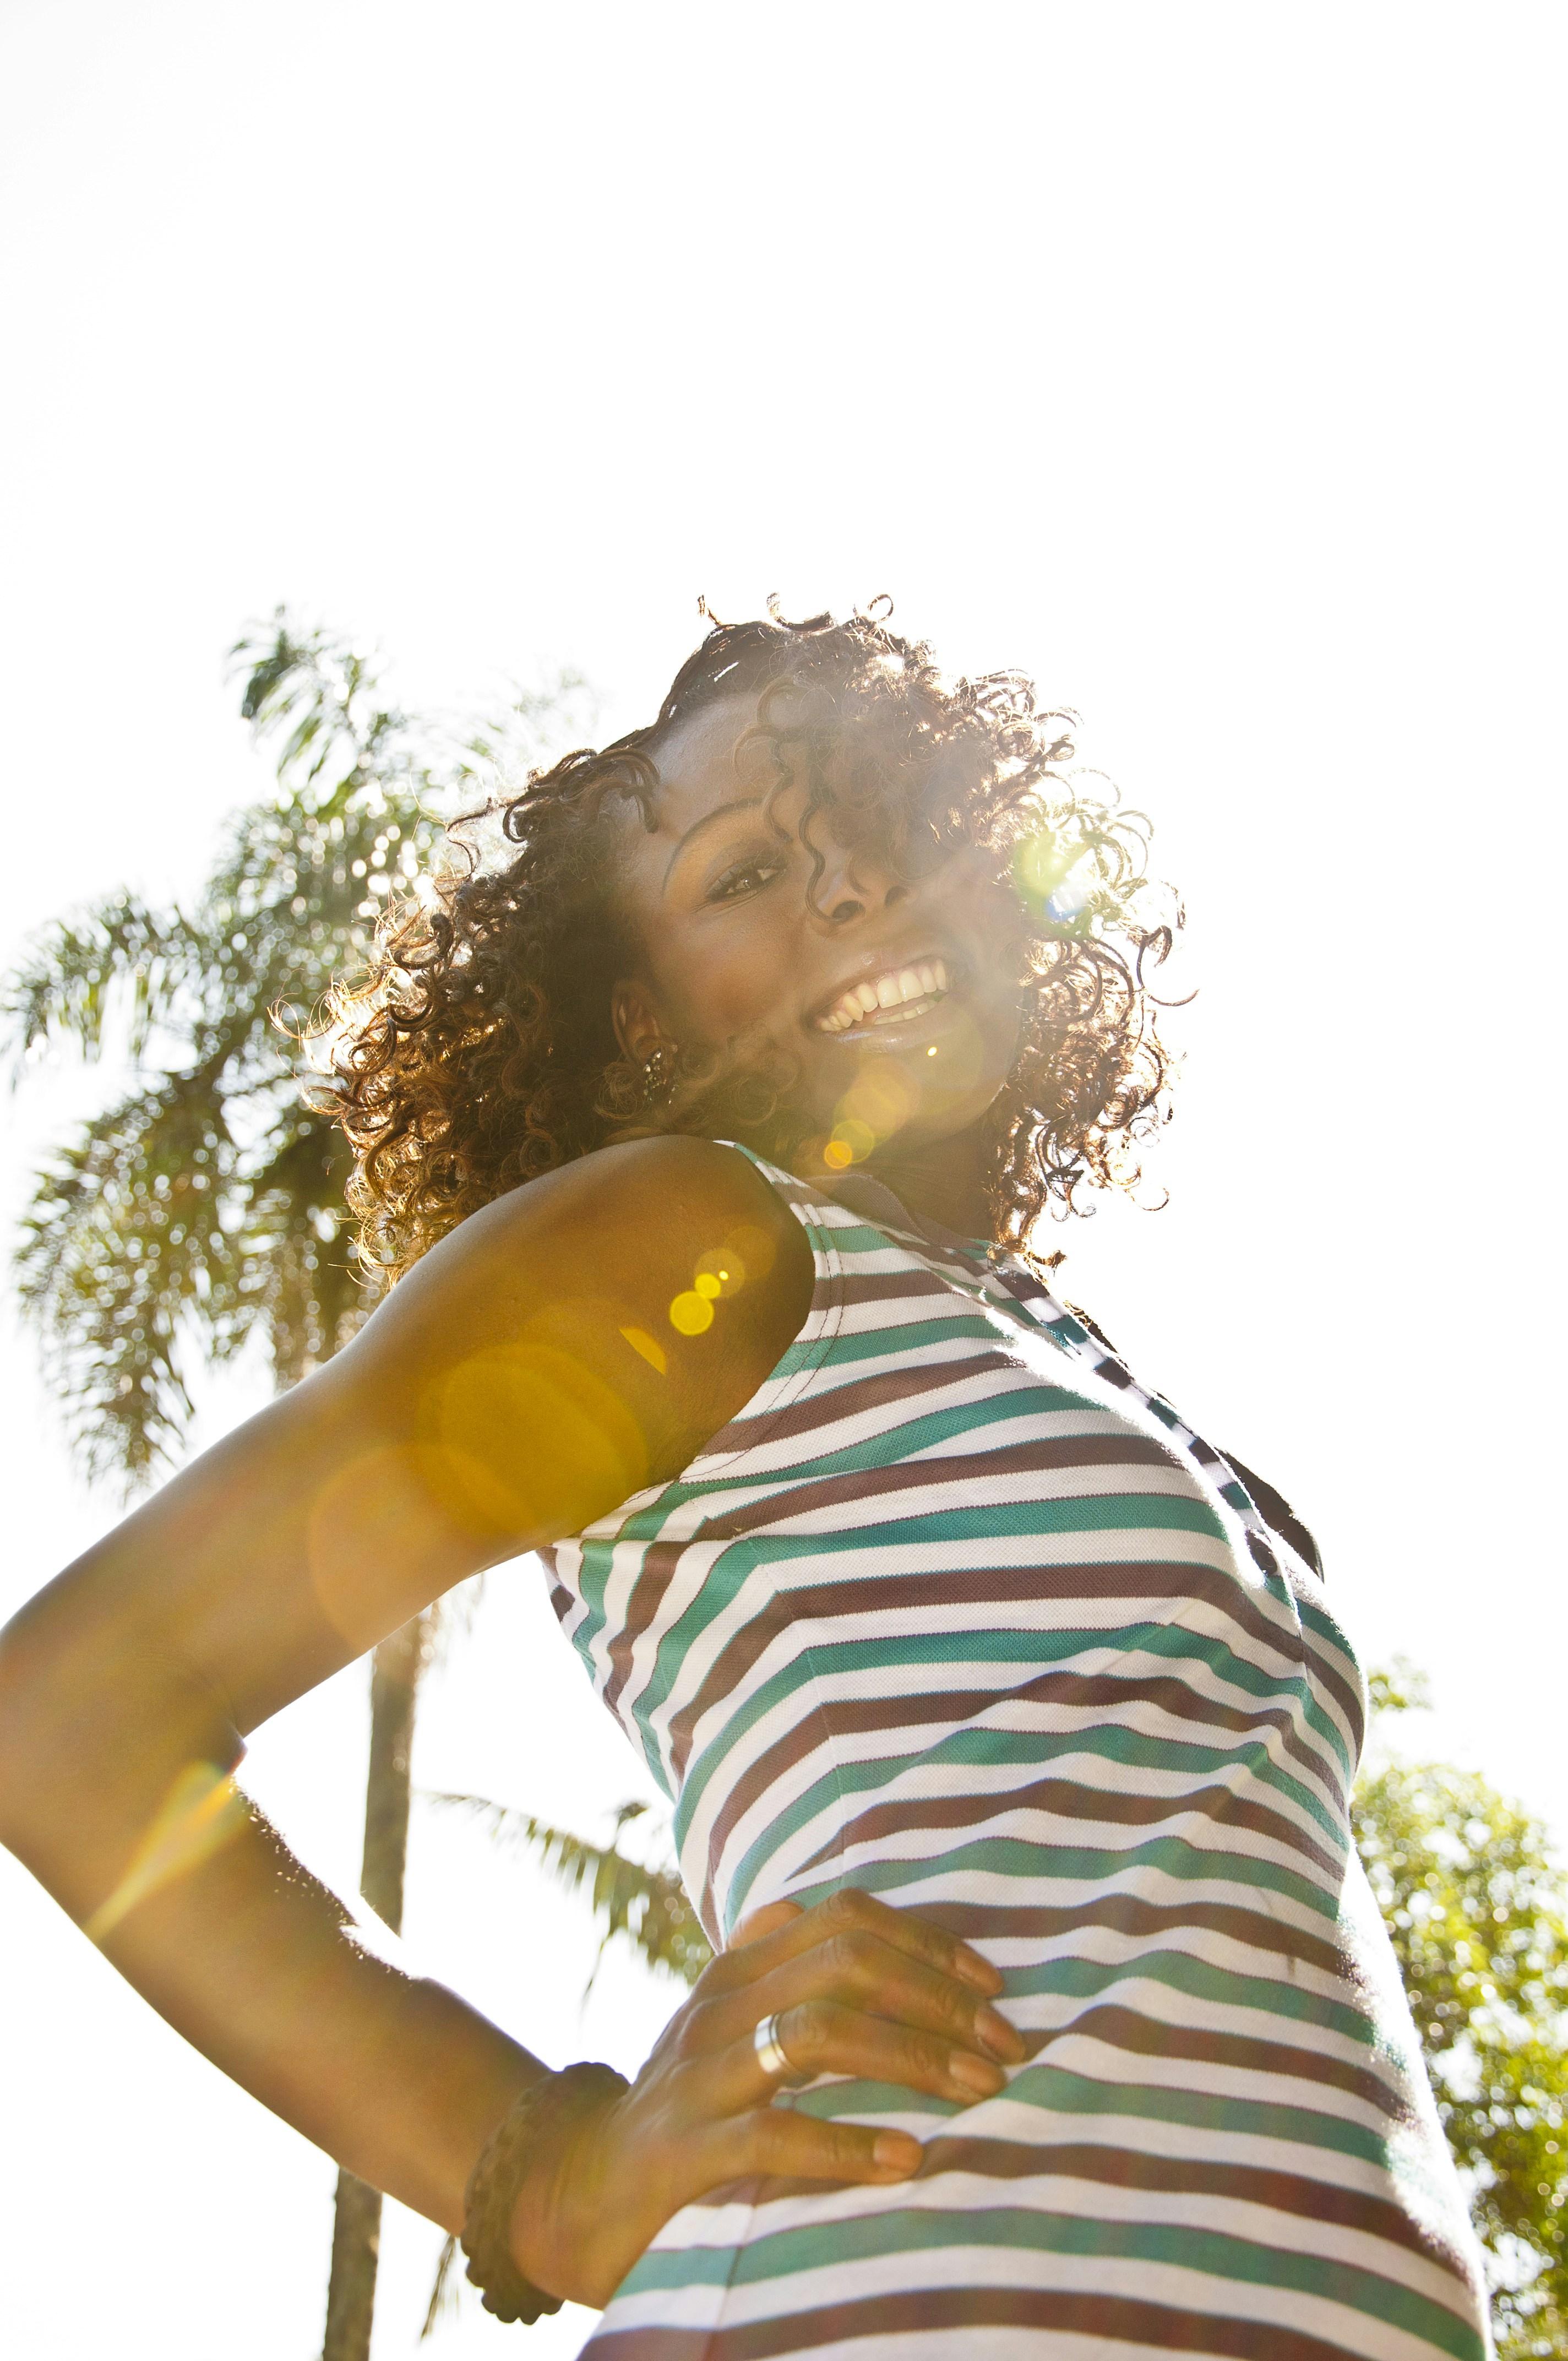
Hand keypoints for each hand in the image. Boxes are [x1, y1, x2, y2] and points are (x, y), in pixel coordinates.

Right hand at [506, 1885, 1024, 2308]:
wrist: (575, 2186)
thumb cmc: (685, 2107)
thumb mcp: (734, 2025)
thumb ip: (794, 1980)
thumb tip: (893, 1945)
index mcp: (739, 1967)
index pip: (844, 1919)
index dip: (927, 1942)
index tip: (992, 1988)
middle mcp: (721, 2005)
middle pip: (843, 1963)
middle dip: (936, 1997)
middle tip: (1003, 2047)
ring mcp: (699, 2074)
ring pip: (816, 2032)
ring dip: (911, 2057)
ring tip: (977, 2091)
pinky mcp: (685, 2148)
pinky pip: (773, 2135)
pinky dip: (847, 2145)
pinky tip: (905, 2159)